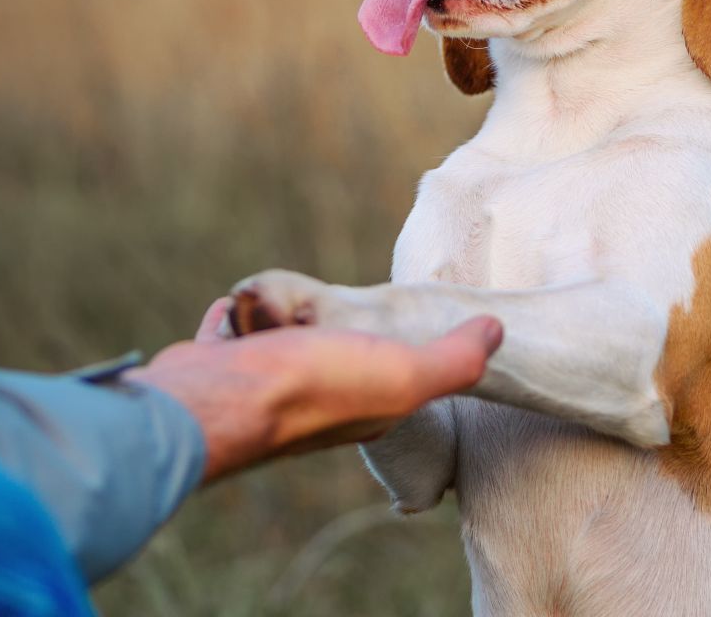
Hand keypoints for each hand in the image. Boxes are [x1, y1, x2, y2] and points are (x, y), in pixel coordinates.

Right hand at [127, 299, 501, 481]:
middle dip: (330, 321)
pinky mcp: (219, 366)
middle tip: (327, 307)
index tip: (405, 316)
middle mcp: (316, 399)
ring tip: (280, 305)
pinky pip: (232, 332)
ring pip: (280, 335)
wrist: (213, 401)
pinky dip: (236, 316)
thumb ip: (453, 359)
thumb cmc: (312, 388)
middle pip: (332, 346)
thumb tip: (497, 331)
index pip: (396, 368)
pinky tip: (238, 308)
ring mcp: (263, 383)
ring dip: (280, 312)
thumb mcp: (403, 374)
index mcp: (366, 405)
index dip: (404, 342)